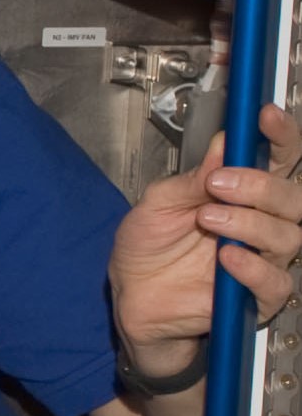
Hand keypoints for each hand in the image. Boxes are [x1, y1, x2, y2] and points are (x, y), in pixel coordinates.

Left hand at [110, 101, 301, 366]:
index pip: (281, 160)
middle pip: (294, 197)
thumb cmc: (148, 249)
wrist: (130, 298)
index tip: (265, 117)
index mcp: (245, 194)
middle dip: (261, 185)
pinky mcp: (256, 297)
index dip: (281, 136)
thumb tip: (224, 144)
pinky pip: (274, 282)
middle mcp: (263, 223)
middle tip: (219, 184)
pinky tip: (226, 256)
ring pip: (288, 236)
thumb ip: (192, 178)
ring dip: (249, 223)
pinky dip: (252, 267)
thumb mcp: (158, 205)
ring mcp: (264, 260)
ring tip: (208, 219)